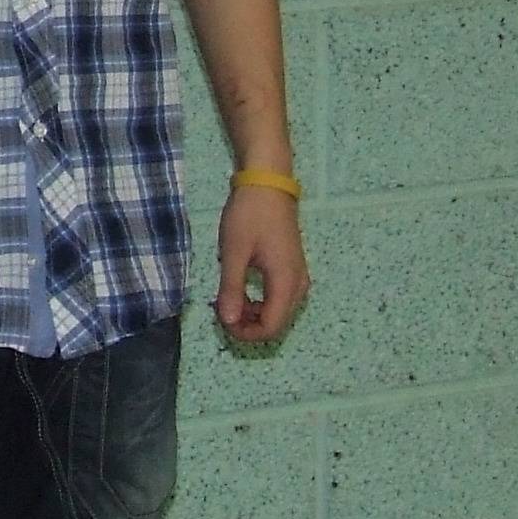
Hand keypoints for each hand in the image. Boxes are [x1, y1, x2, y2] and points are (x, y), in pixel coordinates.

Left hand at [214, 183, 309, 342]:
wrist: (268, 184)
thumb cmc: (249, 216)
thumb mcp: (234, 252)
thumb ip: (232, 289)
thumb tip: (229, 322)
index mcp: (286, 284)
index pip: (271, 328)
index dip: (244, 333)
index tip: (220, 318)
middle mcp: (298, 287)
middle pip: (275, 323)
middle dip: (246, 324)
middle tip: (219, 306)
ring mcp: (298, 278)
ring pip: (277, 312)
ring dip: (251, 313)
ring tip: (226, 296)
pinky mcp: (292, 271)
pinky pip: (277, 299)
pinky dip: (258, 301)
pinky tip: (238, 288)